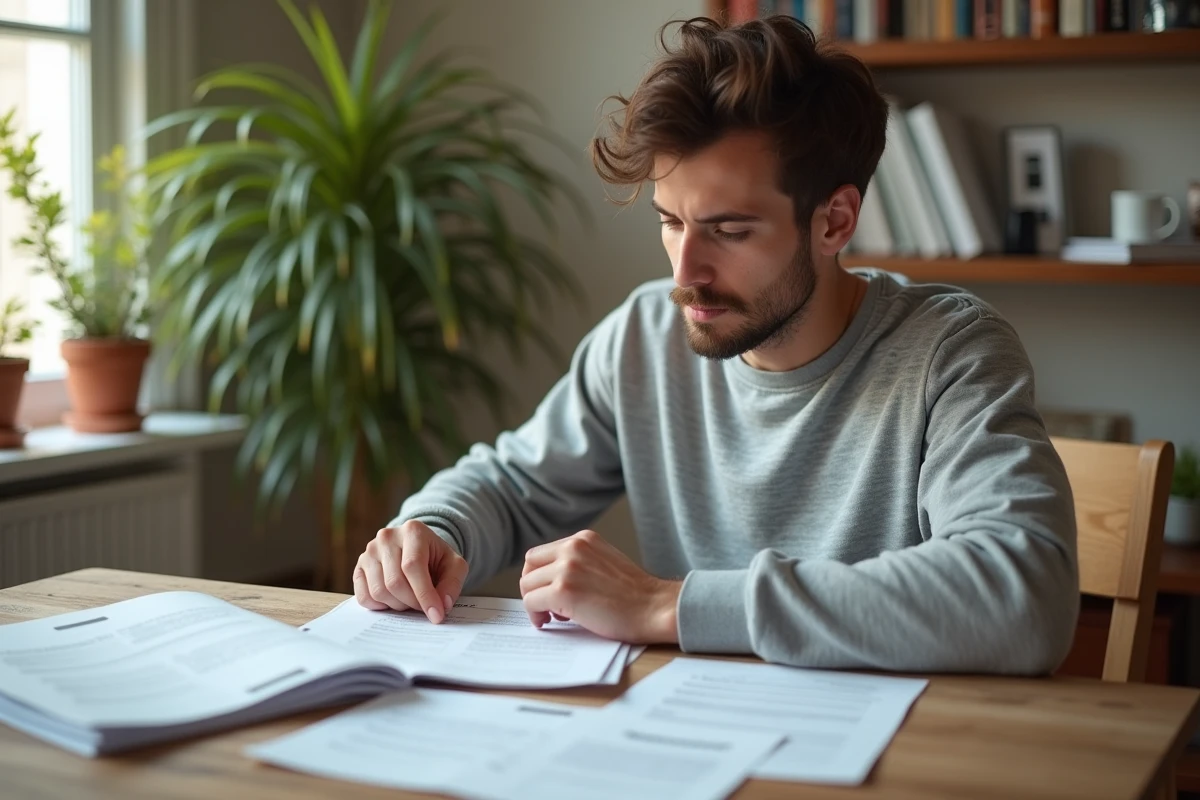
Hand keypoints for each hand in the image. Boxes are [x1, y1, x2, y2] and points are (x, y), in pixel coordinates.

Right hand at [353, 520, 468, 622]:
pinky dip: (380, 606)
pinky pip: (364, 596)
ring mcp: (370, 551)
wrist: (418, 550)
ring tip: (410, 600)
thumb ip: (452, 584)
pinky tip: (394, 600)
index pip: (412, 566)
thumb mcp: (454, 566)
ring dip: (398, 605)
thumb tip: (442, 605)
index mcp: (413, 531)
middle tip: (423, 607)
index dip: (424, 594)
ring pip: (379, 591)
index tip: (436, 615)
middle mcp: (387, 537)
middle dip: (412, 602)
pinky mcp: (359, 566)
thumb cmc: (436, 558)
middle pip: (394, 582)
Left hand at [519, 529, 681, 643]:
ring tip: (551, 616)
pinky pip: (531, 602)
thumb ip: (580, 562)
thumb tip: (551, 580)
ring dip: (534, 603)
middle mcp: (573, 548)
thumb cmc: (635, 594)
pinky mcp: (563, 591)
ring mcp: (567, 568)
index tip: (547, 591)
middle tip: (545, 605)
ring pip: (527, 585)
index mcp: (583, 540)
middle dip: (532, 587)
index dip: (540, 576)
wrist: (654, 607)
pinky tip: (548, 621)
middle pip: (529, 566)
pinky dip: (535, 615)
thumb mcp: (604, 562)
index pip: (541, 553)